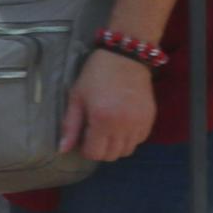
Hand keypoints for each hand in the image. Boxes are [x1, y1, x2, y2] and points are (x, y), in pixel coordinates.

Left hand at [61, 47, 156, 162]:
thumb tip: (62, 150)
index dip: (85, 149)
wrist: (125, 57)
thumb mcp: (77, 98)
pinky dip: (130, 138)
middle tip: (95, 134)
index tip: (83, 137)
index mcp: (102, 120)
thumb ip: (70, 126)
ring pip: (127, 150)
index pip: (94, 153)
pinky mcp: (151, 118)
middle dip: (100, 149)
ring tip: (109, 131)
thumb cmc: (96, 75)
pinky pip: (140, 140)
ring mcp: (140, 122)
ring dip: (116, 146)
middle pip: (112, 155)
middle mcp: (123, 126)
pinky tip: (123, 125)